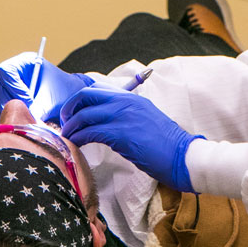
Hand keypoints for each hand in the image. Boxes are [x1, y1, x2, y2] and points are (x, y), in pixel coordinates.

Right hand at [0, 52, 93, 122]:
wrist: (68, 99)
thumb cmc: (62, 91)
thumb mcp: (52, 98)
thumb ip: (38, 107)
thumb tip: (25, 120)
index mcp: (23, 62)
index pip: (6, 71)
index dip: (15, 87)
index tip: (29, 100)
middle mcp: (11, 74)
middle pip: (0, 89)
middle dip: (13, 106)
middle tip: (27, 118)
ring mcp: (6, 89)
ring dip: (10, 116)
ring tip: (26, 124)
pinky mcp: (6, 103)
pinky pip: (0, 113)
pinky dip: (9, 122)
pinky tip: (20, 129)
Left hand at [60, 87, 203, 191]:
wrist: (183, 157)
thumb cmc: (166, 145)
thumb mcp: (145, 122)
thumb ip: (126, 117)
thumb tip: (103, 124)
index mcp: (132, 98)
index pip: (97, 89)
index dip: (79, 100)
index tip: (71, 113)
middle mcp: (127, 102)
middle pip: (86, 95)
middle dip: (69, 109)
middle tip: (64, 124)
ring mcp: (125, 116)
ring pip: (85, 114)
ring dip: (70, 127)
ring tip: (66, 138)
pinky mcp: (122, 134)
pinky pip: (91, 131)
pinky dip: (79, 138)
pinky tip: (76, 145)